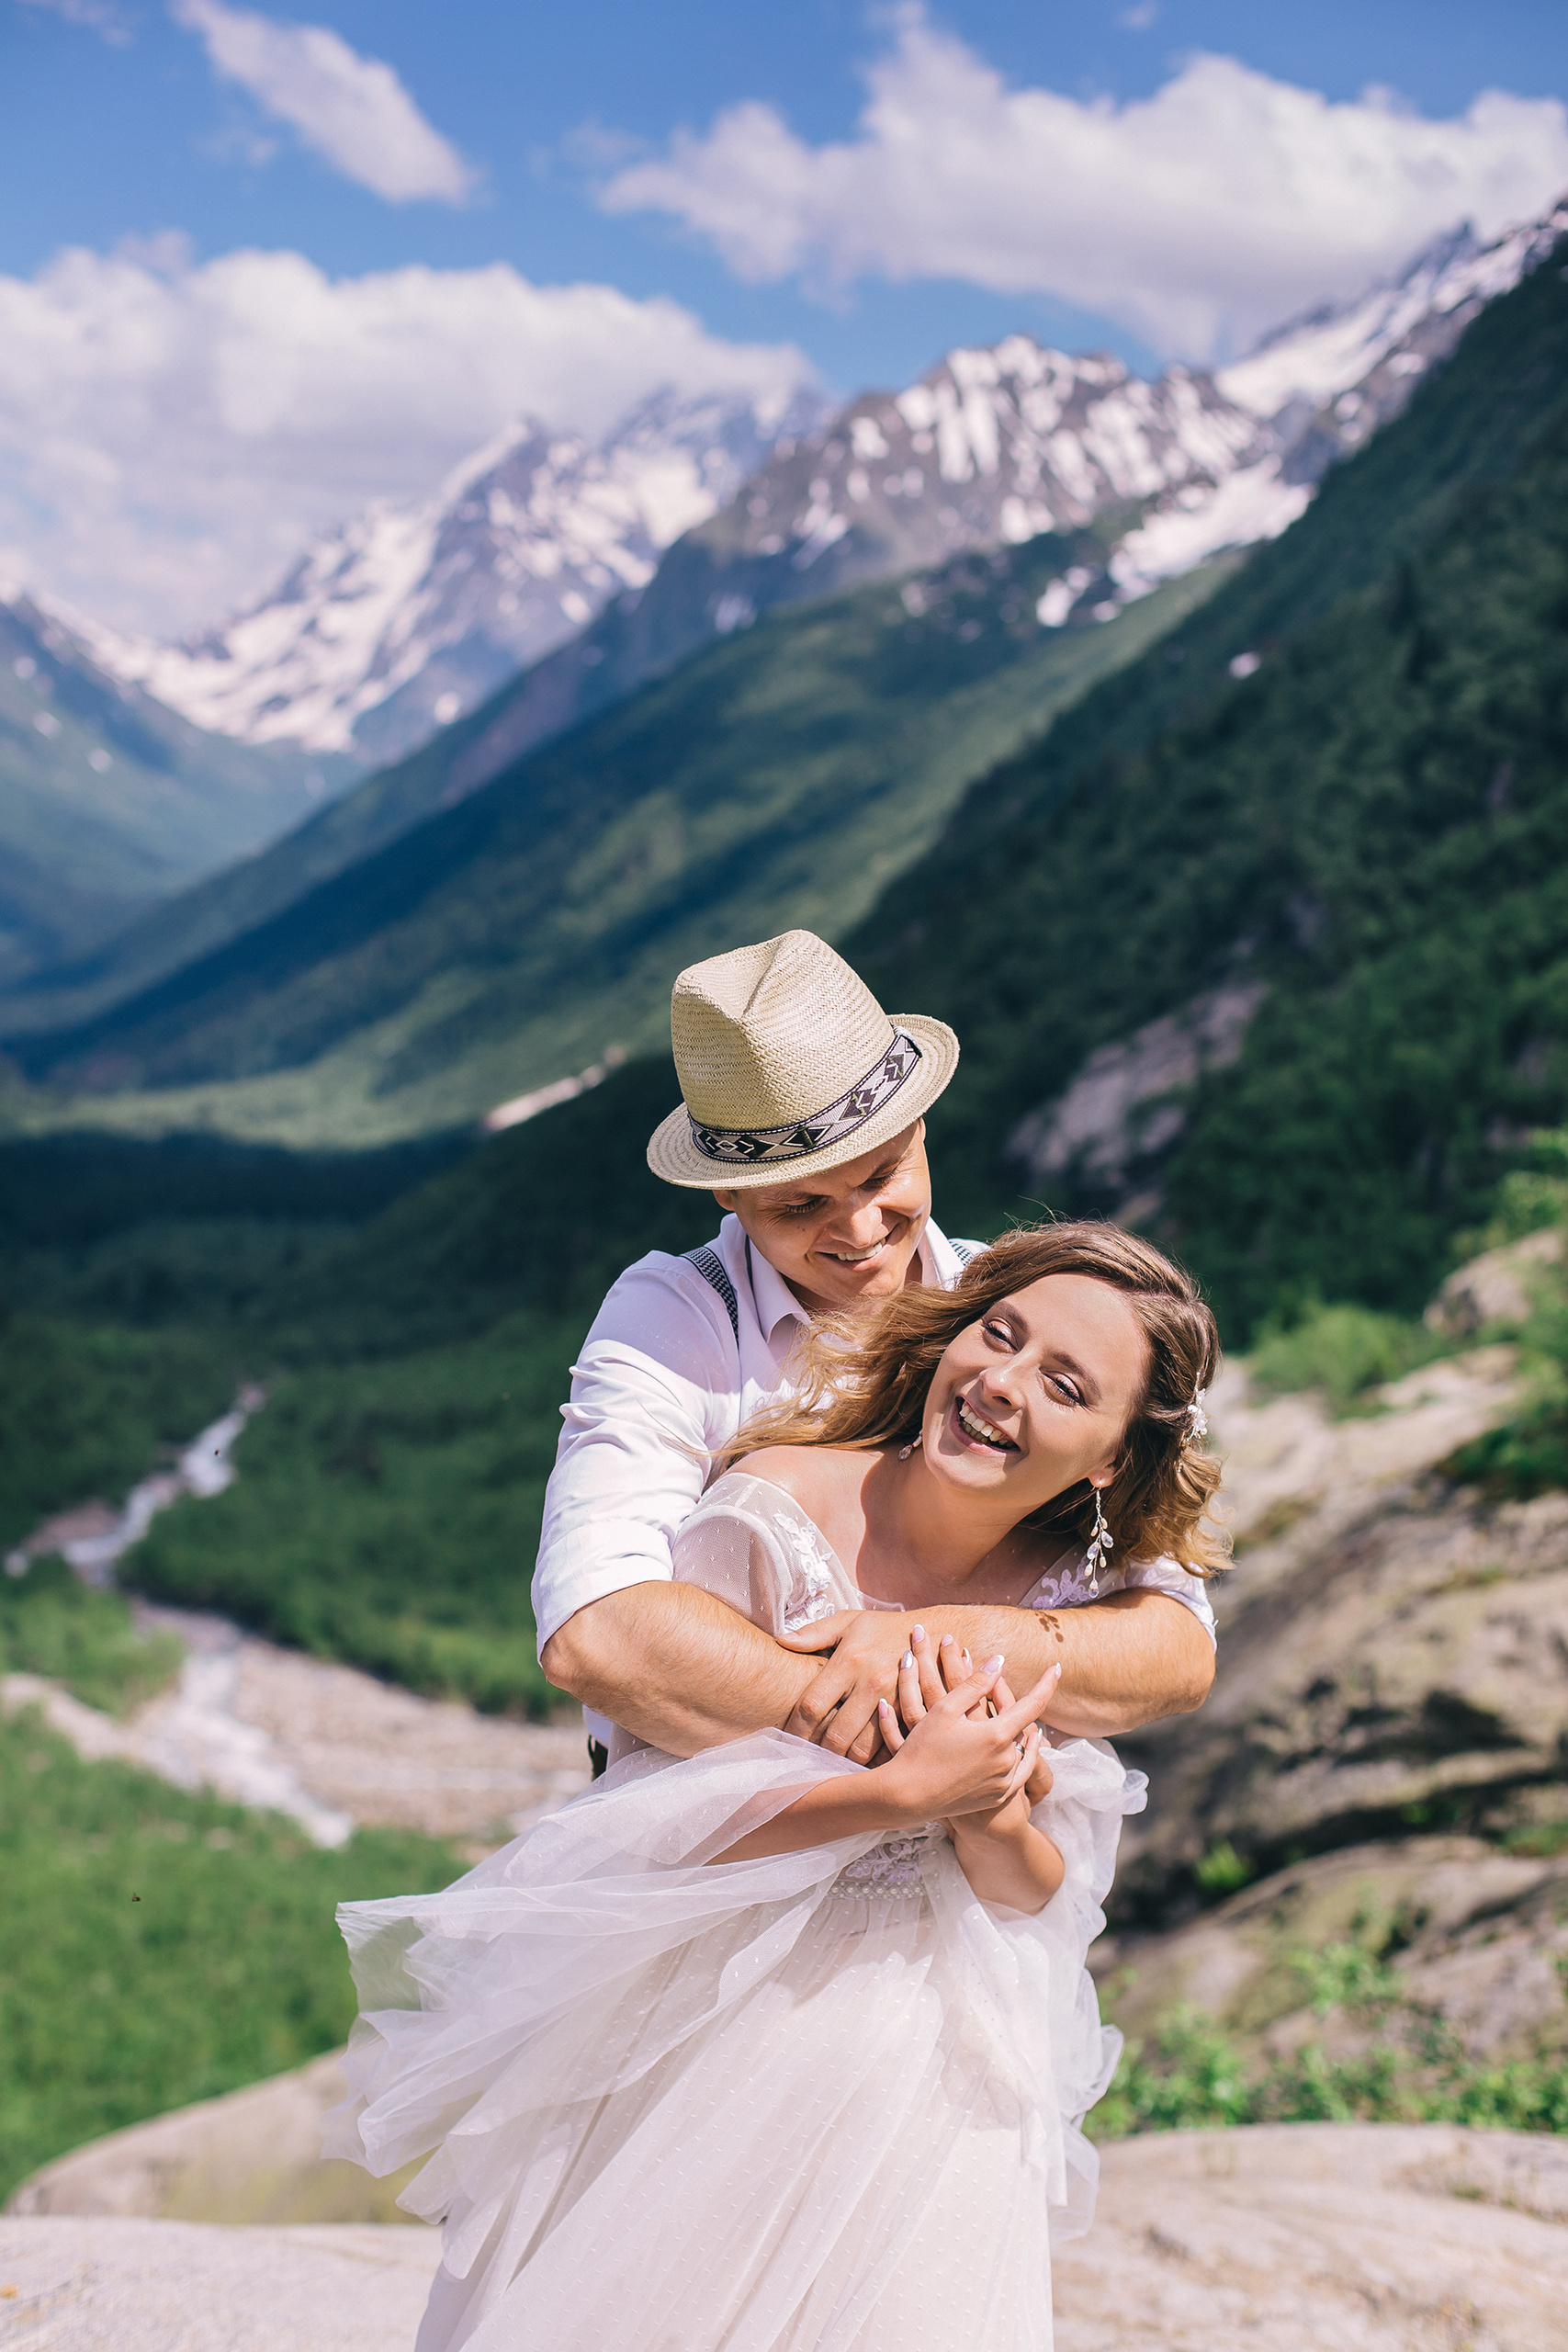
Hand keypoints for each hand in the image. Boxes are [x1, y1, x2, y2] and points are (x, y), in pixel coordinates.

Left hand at [778, 1610, 919, 1763]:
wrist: (937, 1632)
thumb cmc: (885, 1629)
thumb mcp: (849, 1621)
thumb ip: (814, 1633)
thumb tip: (781, 1641)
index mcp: (850, 1661)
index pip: (812, 1706)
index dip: (795, 1729)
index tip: (787, 1741)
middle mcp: (871, 1684)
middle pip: (835, 1736)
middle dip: (817, 1753)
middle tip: (806, 1760)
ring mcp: (895, 1703)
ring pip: (862, 1750)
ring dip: (843, 1762)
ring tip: (830, 1765)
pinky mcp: (912, 1716)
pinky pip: (887, 1750)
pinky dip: (872, 1762)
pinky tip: (860, 1763)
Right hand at [872, 1652, 1061, 1823]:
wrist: (908, 1795)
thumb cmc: (922, 1748)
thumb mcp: (945, 1709)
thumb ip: (975, 1684)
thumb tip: (999, 1662)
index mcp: (996, 1736)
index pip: (1033, 1704)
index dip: (1047, 1684)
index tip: (1056, 1668)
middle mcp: (1006, 1760)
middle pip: (1022, 1725)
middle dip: (1014, 1707)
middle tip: (999, 1691)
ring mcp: (1004, 1781)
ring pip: (1020, 1747)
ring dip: (1016, 1731)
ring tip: (1008, 1716)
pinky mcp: (998, 1796)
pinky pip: (1020, 1772)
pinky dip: (1021, 1756)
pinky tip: (1022, 1746)